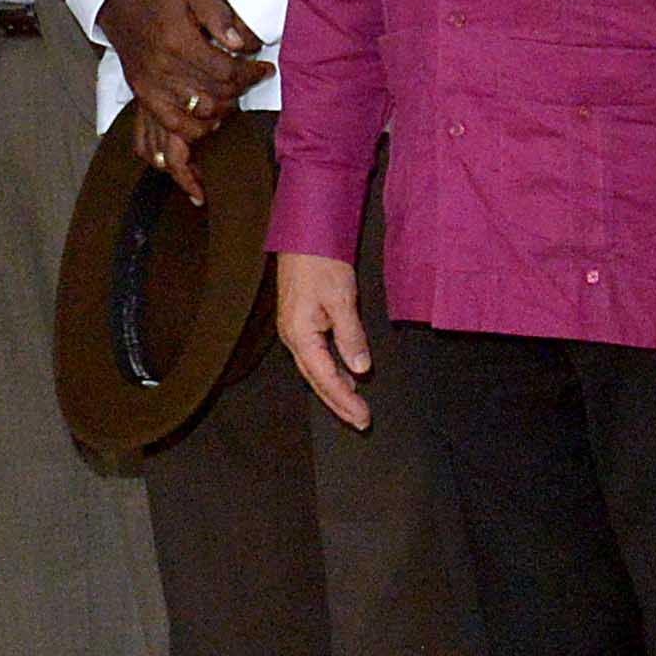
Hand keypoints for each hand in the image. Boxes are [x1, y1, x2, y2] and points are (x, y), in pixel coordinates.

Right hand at [96, 0, 272, 190]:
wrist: (122, 7)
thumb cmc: (161, 0)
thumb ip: (219, 16)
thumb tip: (240, 44)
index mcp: (178, 41)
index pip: (225, 70)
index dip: (250, 73)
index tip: (263, 69)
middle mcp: (164, 68)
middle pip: (215, 94)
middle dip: (239, 90)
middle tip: (248, 80)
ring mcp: (152, 87)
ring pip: (198, 114)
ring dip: (222, 110)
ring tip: (231, 97)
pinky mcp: (144, 98)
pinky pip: (173, 125)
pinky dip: (195, 128)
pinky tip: (209, 118)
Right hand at [278, 250, 375, 431]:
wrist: (303, 234)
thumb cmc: (320, 262)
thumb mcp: (341, 298)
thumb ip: (350, 336)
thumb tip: (359, 368)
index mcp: (300, 334)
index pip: (325, 377)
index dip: (344, 400)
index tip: (363, 417)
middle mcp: (292, 337)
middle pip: (317, 380)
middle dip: (339, 403)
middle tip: (361, 422)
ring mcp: (294, 330)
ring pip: (315, 370)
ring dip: (335, 389)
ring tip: (355, 407)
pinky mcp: (300, 322)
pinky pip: (315, 356)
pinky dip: (331, 371)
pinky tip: (345, 376)